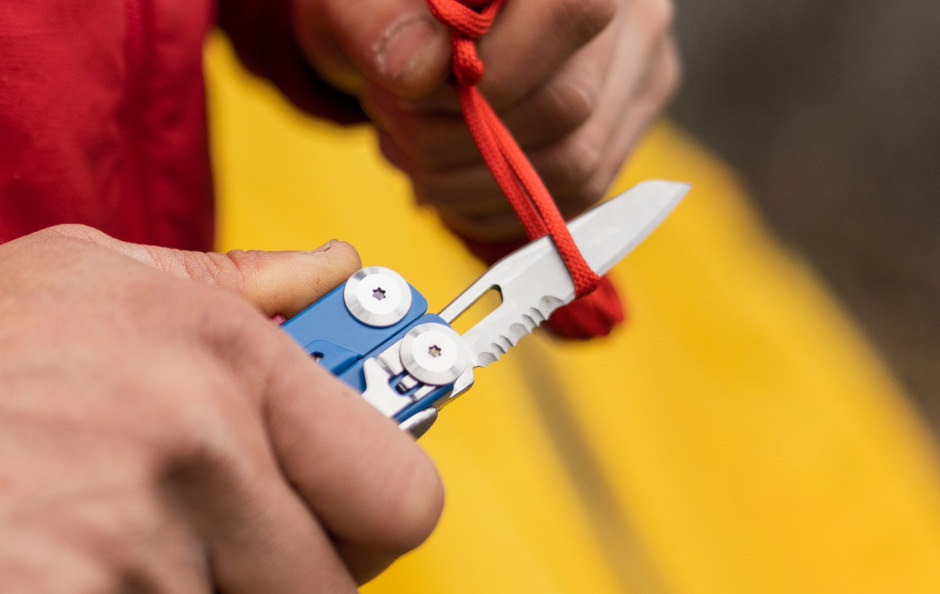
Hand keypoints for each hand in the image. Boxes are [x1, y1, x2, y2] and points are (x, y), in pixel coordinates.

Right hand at [0, 226, 443, 591]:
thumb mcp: (101, 284)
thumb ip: (242, 284)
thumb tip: (339, 274)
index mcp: (228, 361)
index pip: (400, 495)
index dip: (376, 513)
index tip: (352, 505)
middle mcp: (195, 454)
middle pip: (330, 588)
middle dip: (284, 569)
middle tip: (224, 534)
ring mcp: (133, 557)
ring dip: (196, 588)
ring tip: (114, 532)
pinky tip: (77, 554)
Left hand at [293, 0, 678, 239]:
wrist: (419, 24)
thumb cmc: (391, 6)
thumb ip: (375, 18)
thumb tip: (415, 71)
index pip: (571, 11)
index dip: (492, 69)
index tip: (414, 89)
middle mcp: (632, 13)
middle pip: (567, 105)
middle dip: (461, 137)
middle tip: (396, 125)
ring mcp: (637, 76)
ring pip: (573, 165)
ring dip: (471, 181)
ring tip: (411, 153)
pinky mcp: (623, 131)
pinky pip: (572, 199)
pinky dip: (496, 206)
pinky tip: (445, 183)